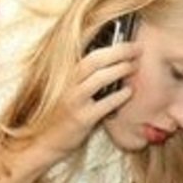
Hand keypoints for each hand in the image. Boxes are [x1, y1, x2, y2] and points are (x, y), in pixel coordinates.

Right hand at [32, 41, 137, 161]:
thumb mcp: (70, 93)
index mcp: (67, 77)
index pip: (89, 53)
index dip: (110, 45)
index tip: (127, 40)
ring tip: (135, 66)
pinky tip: (129, 92)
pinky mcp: (81, 119)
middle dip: (119, 51)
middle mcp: (68, 86)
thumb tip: (113, 67)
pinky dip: (118, 96)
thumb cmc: (62, 118)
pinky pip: (103, 104)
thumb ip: (86, 81)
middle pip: (95, 60)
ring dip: (120, 69)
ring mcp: (74, 102)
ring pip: (98, 79)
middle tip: (137, 48)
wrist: (45, 142)